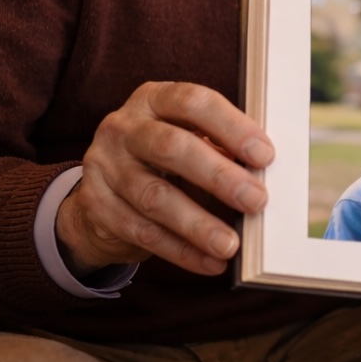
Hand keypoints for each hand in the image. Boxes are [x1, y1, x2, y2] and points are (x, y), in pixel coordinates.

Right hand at [56, 81, 274, 276]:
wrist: (104, 189)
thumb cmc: (165, 158)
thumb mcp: (189, 137)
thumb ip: (221, 146)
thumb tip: (265, 172)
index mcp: (154, 99)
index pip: (193, 102)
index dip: (231, 127)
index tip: (265, 155)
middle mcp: (123, 127)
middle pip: (171, 148)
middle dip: (218, 176)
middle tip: (256, 200)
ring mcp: (104, 165)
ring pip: (154, 197)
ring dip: (198, 224)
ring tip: (231, 245)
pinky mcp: (95, 205)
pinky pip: (142, 232)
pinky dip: (181, 250)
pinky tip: (210, 262)